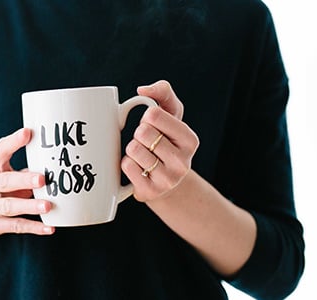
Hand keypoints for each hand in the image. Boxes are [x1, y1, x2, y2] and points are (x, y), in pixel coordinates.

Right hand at [0, 128, 54, 239]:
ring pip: (8, 206)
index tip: (28, 133)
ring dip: (29, 206)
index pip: (0, 151)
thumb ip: (23, 169)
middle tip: (42, 179)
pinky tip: (49, 228)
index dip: (13, 142)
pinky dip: (33, 227)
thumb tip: (55, 162)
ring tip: (48, 206)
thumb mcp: (4, 174)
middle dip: (23, 180)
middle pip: (4, 181)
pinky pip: (14, 226)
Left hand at [121, 80, 199, 201]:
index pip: (153, 115)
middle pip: (142, 132)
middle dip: (139, 134)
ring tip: (142, 155)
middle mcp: (183, 162)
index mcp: (190, 140)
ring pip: (133, 149)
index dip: (147, 117)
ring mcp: (168, 180)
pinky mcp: (151, 192)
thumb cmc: (165, 140)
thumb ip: (162, 92)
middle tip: (147, 142)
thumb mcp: (170, 114)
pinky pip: (127, 166)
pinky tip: (137, 168)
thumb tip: (143, 90)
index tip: (153, 125)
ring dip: (132, 149)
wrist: (165, 180)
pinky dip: (126, 163)